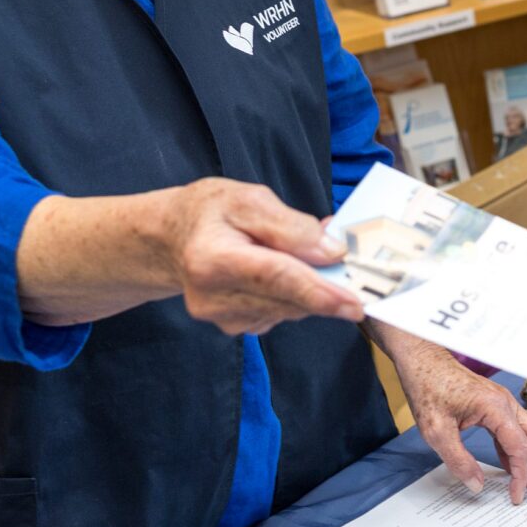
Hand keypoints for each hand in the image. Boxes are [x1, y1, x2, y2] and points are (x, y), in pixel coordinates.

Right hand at [160, 178, 364, 336]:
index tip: (355, 304)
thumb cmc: (209, 212)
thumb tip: (332, 252)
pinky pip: (279, 314)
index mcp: (212, 259)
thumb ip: (291, 226)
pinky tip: (283, 273)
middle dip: (324, 286)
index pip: (276, 279)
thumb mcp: (249, 200)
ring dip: (308, 288)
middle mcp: (212, 297)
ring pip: (288, 310)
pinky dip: (292, 296)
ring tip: (301, 255)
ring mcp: (221, 317)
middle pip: (287, 299)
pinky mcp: (232, 326)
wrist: (171, 238)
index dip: (319, 292)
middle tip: (347, 266)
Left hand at [380, 326, 526, 503]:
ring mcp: (503, 401)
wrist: (422, 360)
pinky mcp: (496, 403)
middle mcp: (506, 402)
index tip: (515, 496)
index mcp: (496, 408)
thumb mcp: (436, 431)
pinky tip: (508, 464)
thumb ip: (458, 461)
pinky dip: (519, 448)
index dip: (520, 475)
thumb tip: (476, 485)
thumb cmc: (428, 387)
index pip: (520, 448)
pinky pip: (516, 428)